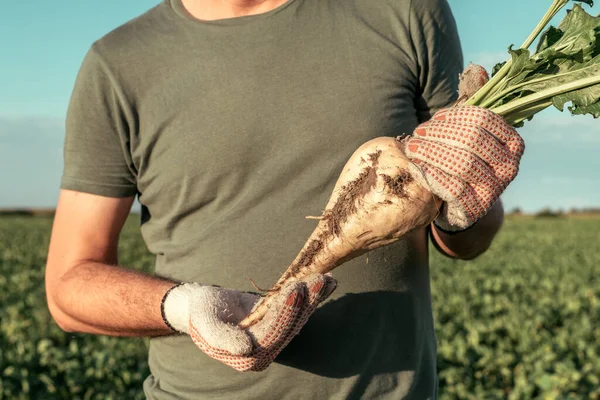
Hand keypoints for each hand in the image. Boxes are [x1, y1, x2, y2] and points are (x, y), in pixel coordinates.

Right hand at [161, 274, 336, 371]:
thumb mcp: (205, 323)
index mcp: (248, 356)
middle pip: (291, 326)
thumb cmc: (201, 313)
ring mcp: (275, 336)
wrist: (201, 307)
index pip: (273, 334)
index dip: (286, 312)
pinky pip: (298, 308)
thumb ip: (223, 338)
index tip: (295, 288)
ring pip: (299, 317)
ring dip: (314, 298)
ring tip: (327, 278)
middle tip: (318, 279)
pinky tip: (327, 282)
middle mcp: (266, 350)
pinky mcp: (280, 321)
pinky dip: (313, 296)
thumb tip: (247, 348)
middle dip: (306, 302)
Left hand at [403, 105, 524, 230]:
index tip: (435, 119)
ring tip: (412, 148)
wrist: (460, 204)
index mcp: (512, 143)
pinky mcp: (475, 208)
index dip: (455, 116)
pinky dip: (432, 174)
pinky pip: (452, 188)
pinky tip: (418, 167)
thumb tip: (477, 68)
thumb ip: (472, 102)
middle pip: (472, 140)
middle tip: (417, 133)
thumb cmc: (463, 159)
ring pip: (462, 163)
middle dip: (439, 134)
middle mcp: (509, 167)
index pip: (483, 119)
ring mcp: (494, 190)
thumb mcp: (468, 131)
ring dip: (432, 152)